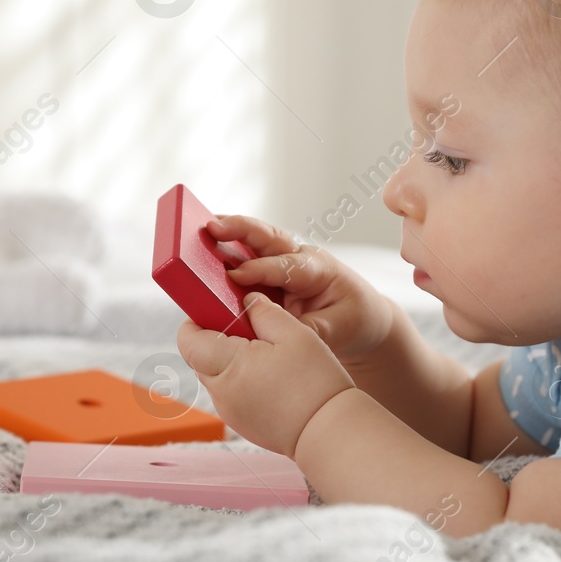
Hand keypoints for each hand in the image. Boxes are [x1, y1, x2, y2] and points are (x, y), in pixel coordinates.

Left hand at [176, 291, 354, 457]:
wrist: (328, 432)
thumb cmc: (315, 383)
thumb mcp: (295, 333)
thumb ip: (264, 311)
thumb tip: (247, 301)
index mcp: (227, 366)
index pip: (187, 339)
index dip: (198, 319)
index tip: (220, 310)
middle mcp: (220, 392)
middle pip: (200, 356)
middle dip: (219, 338)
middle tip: (254, 330)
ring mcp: (228, 411)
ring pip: (216, 375)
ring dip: (232, 360)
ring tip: (268, 356)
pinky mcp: (240, 424)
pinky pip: (231, 393)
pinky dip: (243, 381)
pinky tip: (273, 378)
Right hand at [207, 214, 396, 367]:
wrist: (361, 317)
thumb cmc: (353, 318)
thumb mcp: (338, 330)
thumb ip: (306, 331)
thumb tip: (272, 335)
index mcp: (317, 268)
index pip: (286, 266)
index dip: (260, 270)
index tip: (235, 275)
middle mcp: (297, 258)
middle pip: (266, 237)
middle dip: (239, 229)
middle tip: (212, 226)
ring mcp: (280, 262)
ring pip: (252, 242)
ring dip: (226, 234)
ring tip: (199, 229)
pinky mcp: (267, 273)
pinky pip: (243, 259)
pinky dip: (223, 253)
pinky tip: (201, 252)